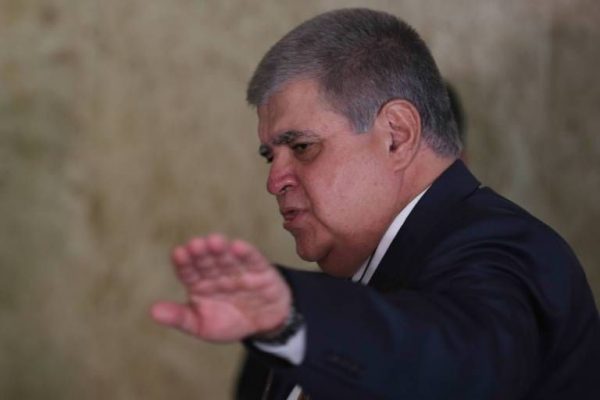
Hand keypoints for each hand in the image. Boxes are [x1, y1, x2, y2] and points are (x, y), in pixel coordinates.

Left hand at [150, 234, 291, 341]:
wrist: (265, 325)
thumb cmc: (229, 323)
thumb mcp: (201, 326)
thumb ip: (180, 318)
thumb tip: (153, 311)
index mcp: (200, 284)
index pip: (188, 271)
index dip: (184, 263)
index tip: (179, 253)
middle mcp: (217, 274)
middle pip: (207, 262)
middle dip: (201, 253)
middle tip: (196, 244)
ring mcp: (239, 271)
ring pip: (227, 258)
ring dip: (221, 250)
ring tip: (214, 241)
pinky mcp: (261, 271)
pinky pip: (253, 260)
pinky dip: (247, 253)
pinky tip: (238, 247)